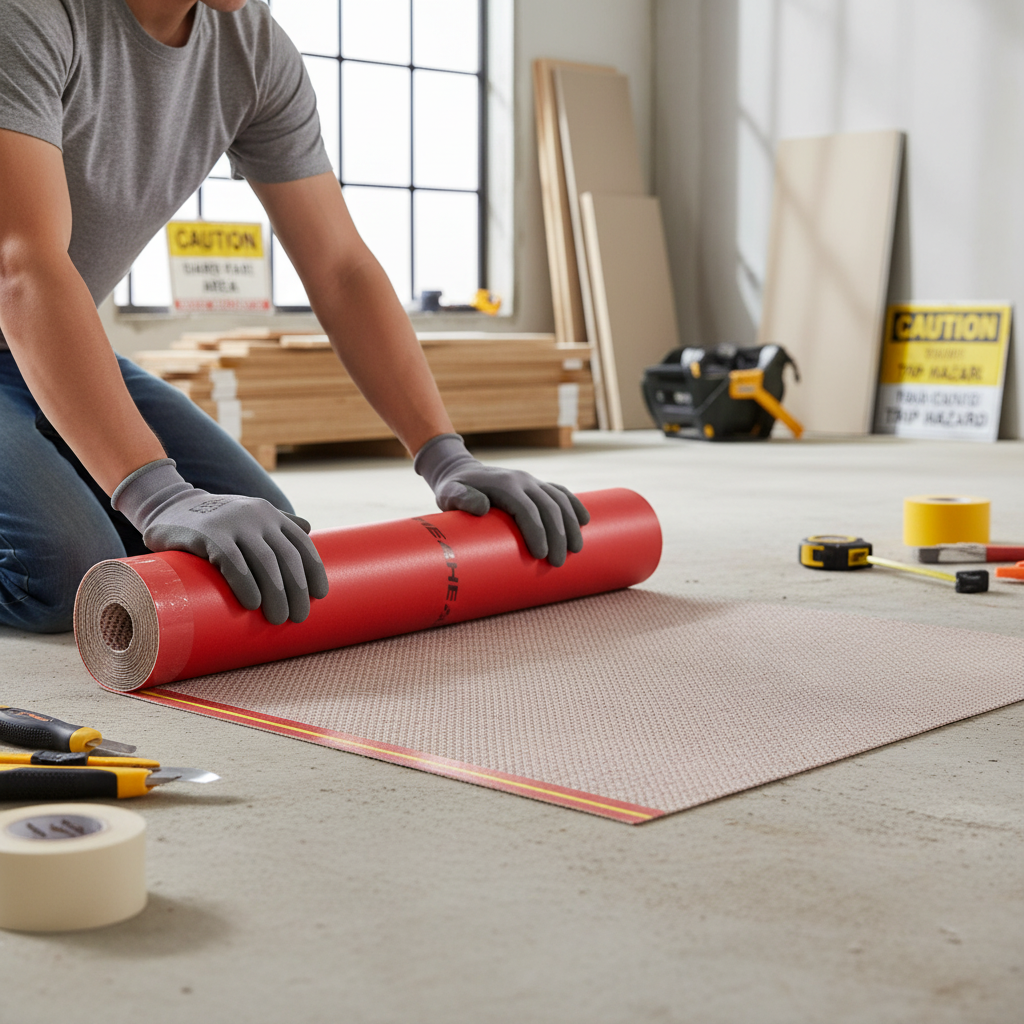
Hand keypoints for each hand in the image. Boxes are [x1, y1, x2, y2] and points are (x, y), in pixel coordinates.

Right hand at [112, 459, 328, 623]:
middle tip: (298, 617)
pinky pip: (233, 562)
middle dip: (297, 590)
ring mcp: (234, 523)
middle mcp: (257, 516)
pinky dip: (246, 584)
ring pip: (265, 562)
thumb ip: (276, 521)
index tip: (320, 595)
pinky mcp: (209, 535)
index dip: (313, 570)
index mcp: (271, 515)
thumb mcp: (248, 514)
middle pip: (286, 557)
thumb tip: (308, 528)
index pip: (301, 544)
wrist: (169, 505)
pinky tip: (253, 604)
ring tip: (278, 618)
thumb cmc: (216, 519)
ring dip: (276, 594)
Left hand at [413, 434, 589, 565]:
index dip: (537, 531)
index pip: (527, 509)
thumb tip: (482, 507)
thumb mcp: (449, 493)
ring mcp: (532, 482)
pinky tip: (584, 521)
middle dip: (558, 536)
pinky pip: (561, 493)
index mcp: (504, 484)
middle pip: (549, 507)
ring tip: (576, 550)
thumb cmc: (454, 489)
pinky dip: (575, 505)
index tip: (541, 555)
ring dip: (571, 525)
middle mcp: (523, 481)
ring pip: (560, 500)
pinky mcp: (537, 485)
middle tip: (558, 563)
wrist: (461, 471)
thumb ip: (461, 498)